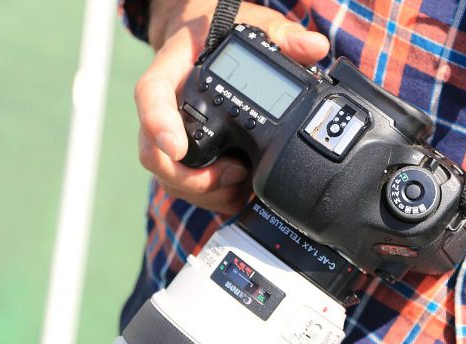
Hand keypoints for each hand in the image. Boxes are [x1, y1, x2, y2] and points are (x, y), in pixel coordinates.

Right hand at [135, 0, 329, 213]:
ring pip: (169, 178)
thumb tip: (314, 46)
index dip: (157, 123)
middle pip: (154, 152)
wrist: (201, 41)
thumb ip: (282, 34)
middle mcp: (164, 108)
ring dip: (204, 193)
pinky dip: (212, 198)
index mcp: (172, 71)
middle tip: (236, 173)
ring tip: (242, 184)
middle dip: (191, 177)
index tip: (175, 148)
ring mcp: (169, 135)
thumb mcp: (252, 24)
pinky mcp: (183, 156)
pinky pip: (185, 187)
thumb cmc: (221, 33)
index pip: (152, 95)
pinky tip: (239, 192)